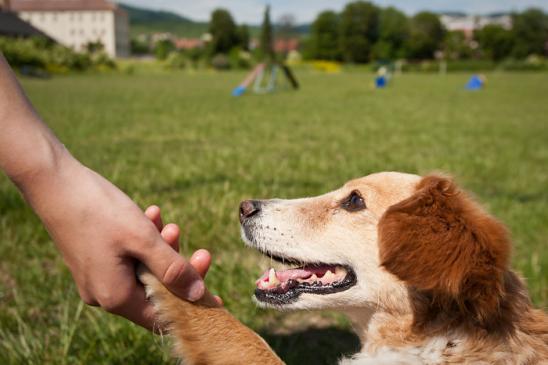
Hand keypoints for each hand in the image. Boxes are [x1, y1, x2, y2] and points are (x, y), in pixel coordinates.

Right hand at [20, 155, 206, 329]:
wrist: (54, 183)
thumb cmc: (99, 211)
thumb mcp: (143, 239)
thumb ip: (173, 268)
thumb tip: (199, 294)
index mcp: (115, 297)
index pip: (162, 316)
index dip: (190, 306)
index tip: (215, 295)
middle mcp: (103, 293)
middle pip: (155, 292)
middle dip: (179, 269)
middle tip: (203, 252)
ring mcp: (96, 276)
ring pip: (143, 270)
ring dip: (162, 249)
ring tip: (169, 224)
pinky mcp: (93, 258)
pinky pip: (127, 257)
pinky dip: (143, 241)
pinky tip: (151, 215)